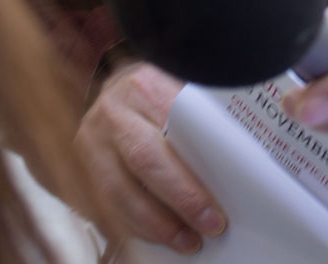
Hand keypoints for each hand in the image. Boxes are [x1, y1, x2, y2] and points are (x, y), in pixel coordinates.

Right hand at [75, 61, 226, 253]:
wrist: (111, 92)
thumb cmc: (157, 98)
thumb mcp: (179, 90)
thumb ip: (203, 116)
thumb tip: (247, 156)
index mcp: (144, 86)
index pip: (173, 127)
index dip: (195, 171)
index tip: (218, 204)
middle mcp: (112, 111)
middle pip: (145, 160)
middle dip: (180, 200)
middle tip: (210, 226)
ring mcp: (90, 141)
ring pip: (118, 191)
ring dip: (155, 224)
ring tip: (187, 241)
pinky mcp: (80, 168)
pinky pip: (103, 206)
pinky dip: (132, 227)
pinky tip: (156, 238)